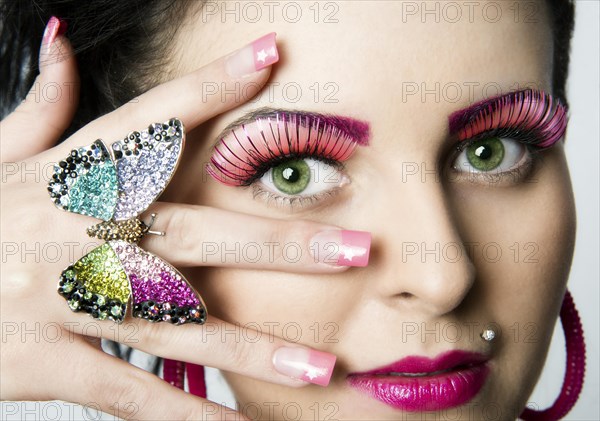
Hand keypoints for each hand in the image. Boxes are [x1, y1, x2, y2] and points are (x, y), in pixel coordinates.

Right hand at [1, 24, 343, 419]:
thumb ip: (40, 105)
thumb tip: (62, 40)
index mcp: (64, 174)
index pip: (150, 119)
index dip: (211, 84)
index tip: (272, 55)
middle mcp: (72, 232)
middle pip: (193, 233)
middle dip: (278, 244)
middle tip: (357, 247)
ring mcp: (61, 301)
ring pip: (177, 325)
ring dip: (255, 349)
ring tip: (323, 365)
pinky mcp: (46, 361)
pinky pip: (130, 392)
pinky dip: (187, 416)